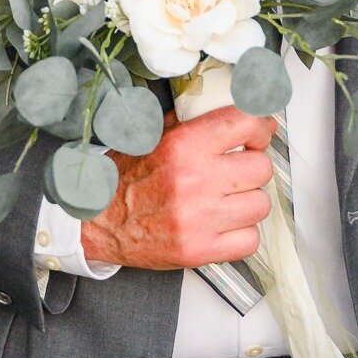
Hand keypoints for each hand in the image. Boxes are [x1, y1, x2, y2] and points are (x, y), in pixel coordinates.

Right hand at [80, 105, 274, 270]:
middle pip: (261, 168)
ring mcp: (200, 219)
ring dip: (248, 201)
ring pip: (260, 205)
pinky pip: (250, 241)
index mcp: (184, 146)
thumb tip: (231, 106)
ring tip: (229, 199)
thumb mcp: (152, 136)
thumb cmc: (124, 179)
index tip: (257, 134)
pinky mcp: (200, 250)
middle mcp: (195, 180)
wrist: (96, 222)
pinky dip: (242, 233)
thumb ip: (191, 120)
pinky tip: (224, 224)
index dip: (259, 127)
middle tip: (238, 169)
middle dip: (252, 166)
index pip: (247, 123)